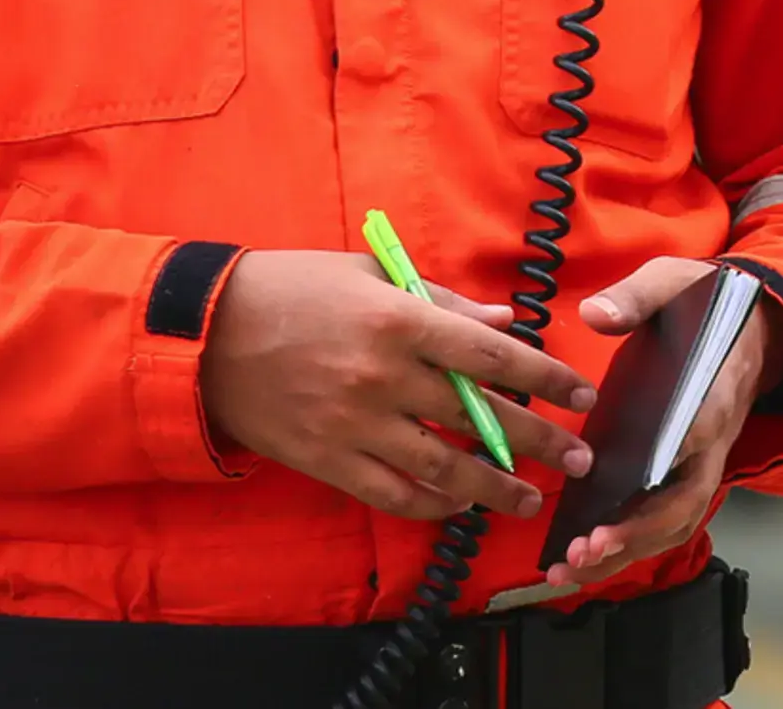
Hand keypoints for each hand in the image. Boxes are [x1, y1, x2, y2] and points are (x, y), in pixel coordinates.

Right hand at [199, 249, 596, 520]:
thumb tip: (503, 319)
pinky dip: (432, 506)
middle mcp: (383, 377)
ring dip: (495, 488)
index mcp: (400, 320)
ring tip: (530, 500)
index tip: (580, 396)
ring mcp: (355, 425)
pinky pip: (392, 494)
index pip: (491, 355)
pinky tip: (460, 507)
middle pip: (479, 417)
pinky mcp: (327, 461)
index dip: (544, 378)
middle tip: (579, 458)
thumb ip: (440, 300)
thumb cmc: (289, 290)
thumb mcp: (368, 275)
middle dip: (538, 440)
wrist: (202, 336)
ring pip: (443, 468)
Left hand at [534, 258, 782, 592]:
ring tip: (572, 571)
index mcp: (712, 391)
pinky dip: (631, 547)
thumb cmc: (708, 304)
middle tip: (582, 551)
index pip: (693, 436)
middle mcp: (714, 439)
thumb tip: (595, 314)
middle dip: (635, 533)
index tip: (625, 491)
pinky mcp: (690, 471)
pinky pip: (667, 520)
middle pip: (683, 502)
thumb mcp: (674, 281)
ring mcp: (705, 461)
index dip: (660, 470)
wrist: (754, 323)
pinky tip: (586, 560)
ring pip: (675, 522)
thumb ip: (637, 296)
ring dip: (628, 552)